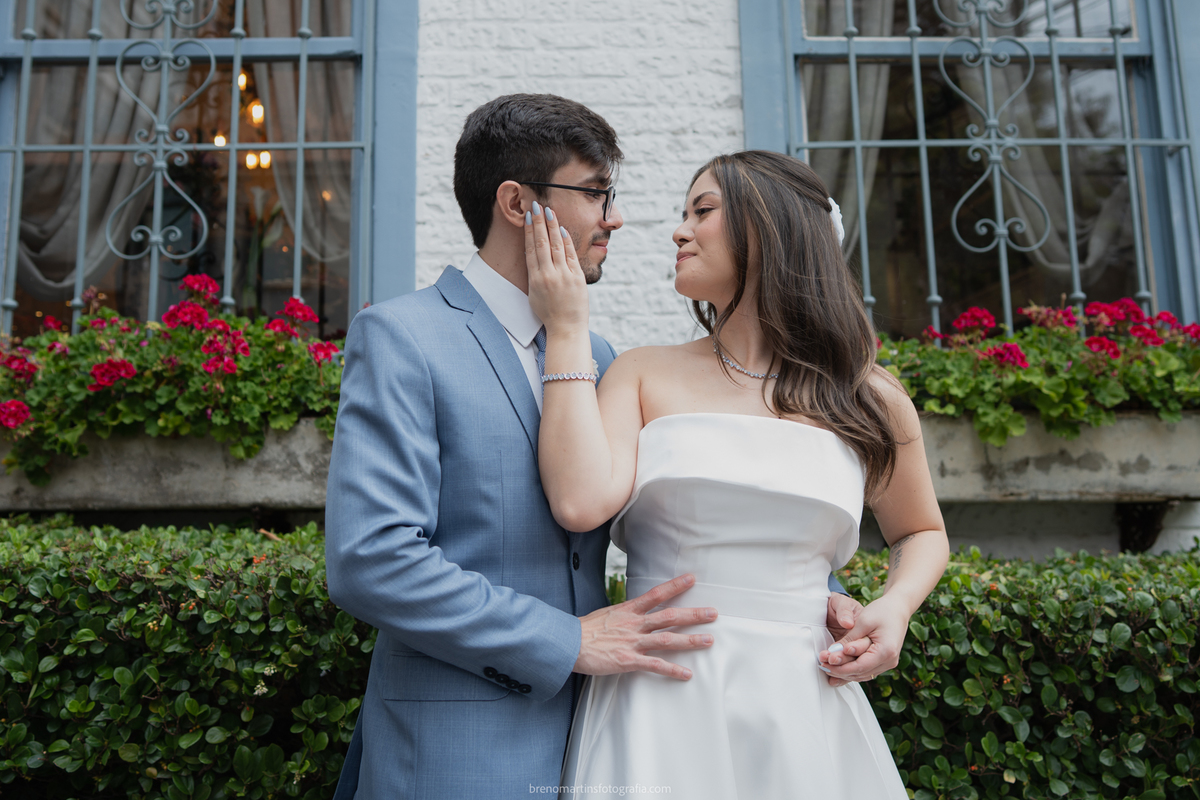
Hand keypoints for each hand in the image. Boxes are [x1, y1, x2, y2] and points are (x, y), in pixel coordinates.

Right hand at [524, 201, 588, 333]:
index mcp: (535, 280)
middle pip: (542, 243)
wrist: (566, 328)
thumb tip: (533, 258)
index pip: (530, 249)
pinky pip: (570, 255)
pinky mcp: (577, 278)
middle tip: (536, 205)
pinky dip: (567, 241)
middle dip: (539, 222)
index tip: (527, 217)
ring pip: (556, 246)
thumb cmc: (549, 313)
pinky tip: (562, 229)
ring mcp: (563, 276)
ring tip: (549, 211)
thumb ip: (535, 275)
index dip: (528, 231)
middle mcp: (548, 276)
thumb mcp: (534, 295)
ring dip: (552, 226)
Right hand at [574, 574, 717, 680]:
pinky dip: (672, 670)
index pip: (657, 594)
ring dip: (690, 640)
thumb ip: (625, 614)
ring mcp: (633, 642)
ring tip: (709, 640)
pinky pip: (655, 665)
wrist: (568, 644)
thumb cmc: (585, 630)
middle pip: (670, 616)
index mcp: (629, 610)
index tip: (692, 578)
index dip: (675, 585)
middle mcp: (635, 624)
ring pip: (667, 639)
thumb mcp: (607, 614)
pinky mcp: (628, 660)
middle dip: (693, 614)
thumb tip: (636, 612)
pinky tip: (687, 674)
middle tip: (713, 613)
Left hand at [818, 594, 909, 685]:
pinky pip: (867, 670)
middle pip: (860, 673)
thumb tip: (834, 654)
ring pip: (863, 674)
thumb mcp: (863, 621)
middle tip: (822, 665)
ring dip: (845, 672)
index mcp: (886, 650)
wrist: (898, 608)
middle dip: (839, 671)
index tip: (825, 663)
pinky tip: (838, 671)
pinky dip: (853, 671)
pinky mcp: (884, 661)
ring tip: (827, 667)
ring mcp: (888, 662)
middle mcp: (889, 660)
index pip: (859, 666)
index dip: (840, 667)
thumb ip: (849, 639)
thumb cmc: (882, 611)